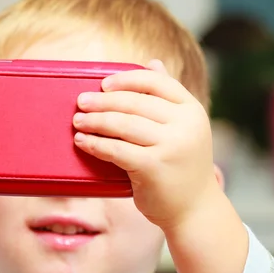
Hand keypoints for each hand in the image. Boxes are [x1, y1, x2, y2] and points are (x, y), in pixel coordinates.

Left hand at [73, 60, 217, 229]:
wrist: (195, 211)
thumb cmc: (183, 168)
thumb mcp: (184, 129)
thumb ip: (168, 99)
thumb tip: (153, 61)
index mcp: (192, 109)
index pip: (156, 82)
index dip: (126, 80)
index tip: (104, 84)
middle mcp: (185, 124)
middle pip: (135, 102)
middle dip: (103, 101)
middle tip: (80, 102)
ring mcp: (171, 145)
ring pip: (123, 124)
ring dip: (95, 121)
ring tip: (78, 121)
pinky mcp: (154, 167)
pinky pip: (116, 149)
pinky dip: (96, 144)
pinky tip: (83, 142)